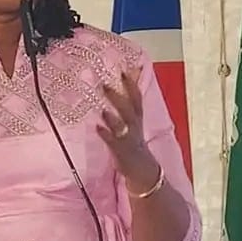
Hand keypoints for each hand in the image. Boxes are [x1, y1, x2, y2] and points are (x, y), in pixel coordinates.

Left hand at [98, 71, 159, 192]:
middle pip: (128, 110)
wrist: (144, 170)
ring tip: (103, 110)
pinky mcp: (121, 152)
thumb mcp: (134, 122)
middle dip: (118, 97)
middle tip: (104, 85)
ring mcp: (128, 140)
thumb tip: (125, 80)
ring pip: (122, 127)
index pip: (136, 98)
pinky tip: (97, 128)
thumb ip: (129, 102)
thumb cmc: (134, 142)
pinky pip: (113, 143)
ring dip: (113, 118)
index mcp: (137, 118)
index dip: (131, 84)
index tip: (124, 69)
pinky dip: (106, 135)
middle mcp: (134, 127)